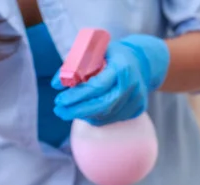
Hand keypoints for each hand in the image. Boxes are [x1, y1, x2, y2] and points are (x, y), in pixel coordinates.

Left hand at [52, 34, 169, 125]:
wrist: (143, 62)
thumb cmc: (113, 55)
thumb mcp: (94, 50)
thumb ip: (74, 64)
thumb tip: (55, 83)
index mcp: (122, 68)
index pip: (98, 86)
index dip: (77, 95)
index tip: (59, 99)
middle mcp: (132, 86)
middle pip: (102, 105)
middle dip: (77, 110)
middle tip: (59, 111)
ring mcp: (136, 100)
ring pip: (105, 115)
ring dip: (83, 114)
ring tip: (67, 111)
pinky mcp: (137, 110)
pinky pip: (111, 118)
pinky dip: (94, 117)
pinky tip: (82, 112)